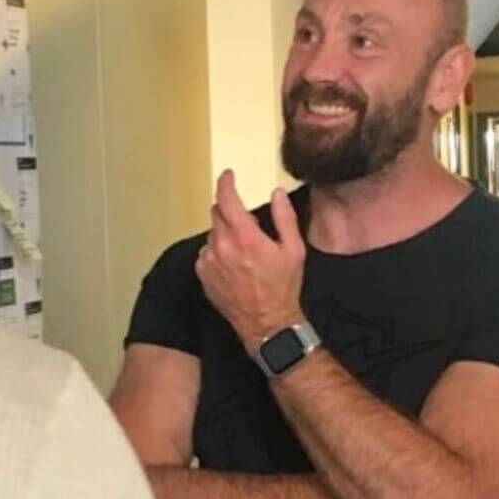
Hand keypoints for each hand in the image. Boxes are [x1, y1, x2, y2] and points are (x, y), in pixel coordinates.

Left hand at [197, 170, 305, 349]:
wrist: (267, 323)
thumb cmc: (283, 288)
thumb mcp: (294, 249)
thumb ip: (285, 217)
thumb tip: (276, 193)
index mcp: (244, 236)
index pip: (226, 198)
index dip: (226, 182)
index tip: (228, 176)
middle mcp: (222, 246)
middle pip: (217, 213)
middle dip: (231, 212)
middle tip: (250, 227)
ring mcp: (209, 262)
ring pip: (212, 233)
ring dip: (225, 234)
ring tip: (244, 252)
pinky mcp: (203, 275)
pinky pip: (206, 253)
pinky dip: (217, 252)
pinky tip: (234, 265)